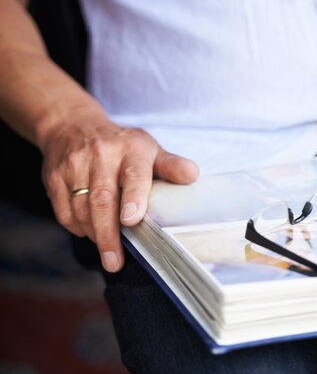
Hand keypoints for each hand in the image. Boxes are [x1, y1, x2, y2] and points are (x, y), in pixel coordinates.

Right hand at [40, 119, 198, 272]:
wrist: (74, 126)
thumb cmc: (122, 145)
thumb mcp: (150, 150)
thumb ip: (171, 165)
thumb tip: (193, 176)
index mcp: (131, 149)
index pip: (134, 175)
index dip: (133, 198)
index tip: (132, 220)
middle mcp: (101, 155)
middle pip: (103, 199)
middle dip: (108, 234)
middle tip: (115, 261)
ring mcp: (75, 165)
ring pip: (81, 209)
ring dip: (95, 235)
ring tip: (108, 253)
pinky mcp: (55, 177)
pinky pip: (64, 211)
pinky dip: (77, 228)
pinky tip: (90, 233)